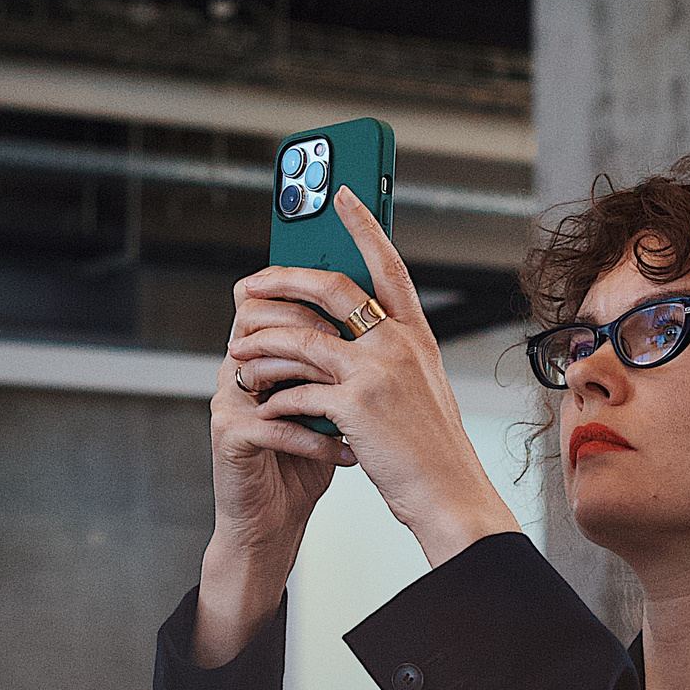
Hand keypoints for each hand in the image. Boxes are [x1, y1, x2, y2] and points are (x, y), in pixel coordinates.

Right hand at [195, 281, 361, 666]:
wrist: (272, 521)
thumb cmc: (303, 461)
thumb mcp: (329, 403)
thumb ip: (341, 364)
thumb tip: (383, 323)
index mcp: (261, 355)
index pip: (267, 297)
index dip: (295, 281)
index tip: (342, 278)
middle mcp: (237, 370)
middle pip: (256, 318)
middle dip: (305, 324)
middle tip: (347, 340)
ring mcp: (228, 402)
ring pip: (262, 365)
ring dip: (311, 379)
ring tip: (350, 397)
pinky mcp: (229, 438)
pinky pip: (272, 424)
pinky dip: (313, 438)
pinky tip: (344, 452)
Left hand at [227, 188, 519, 568]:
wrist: (450, 495)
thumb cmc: (433, 451)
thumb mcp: (421, 389)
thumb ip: (390, 355)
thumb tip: (345, 335)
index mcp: (416, 335)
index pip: (388, 264)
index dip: (363, 224)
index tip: (341, 194)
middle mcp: (399, 343)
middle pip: (332, 287)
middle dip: (283, 279)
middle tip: (251, 284)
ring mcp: (377, 370)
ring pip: (302, 338)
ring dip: (262, 344)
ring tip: (238, 350)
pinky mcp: (356, 404)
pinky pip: (298, 390)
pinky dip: (276, 399)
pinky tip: (265, 407)